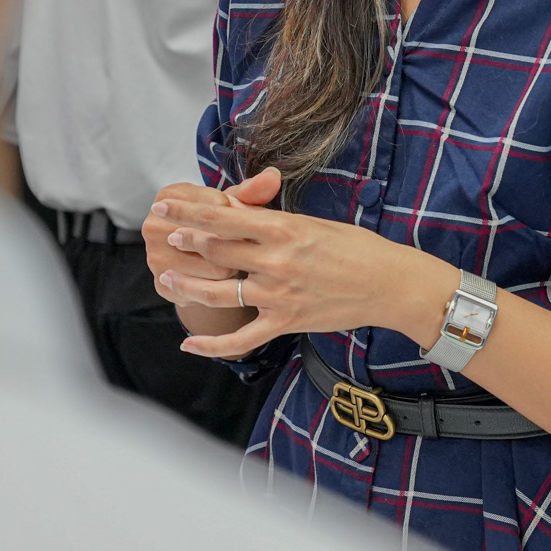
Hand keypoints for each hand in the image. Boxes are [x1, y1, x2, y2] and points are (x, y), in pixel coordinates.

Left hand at [152, 188, 455, 359]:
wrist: (388, 284)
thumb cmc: (355, 248)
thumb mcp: (312, 223)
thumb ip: (272, 221)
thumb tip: (236, 213)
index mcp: (284, 229)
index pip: (224, 216)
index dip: (189, 210)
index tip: (167, 204)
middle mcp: (277, 261)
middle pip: (216, 250)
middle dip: (185, 241)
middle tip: (163, 234)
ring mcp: (279, 295)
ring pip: (220, 292)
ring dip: (188, 286)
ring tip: (167, 278)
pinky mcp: (286, 322)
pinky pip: (242, 339)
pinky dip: (213, 346)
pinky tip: (189, 344)